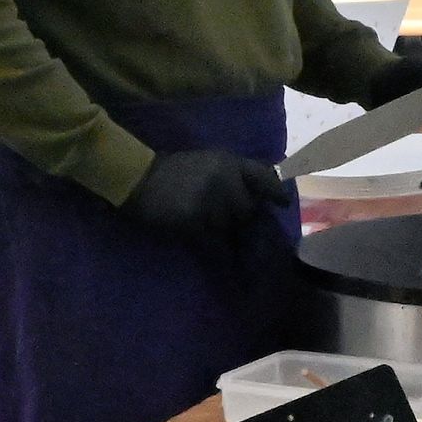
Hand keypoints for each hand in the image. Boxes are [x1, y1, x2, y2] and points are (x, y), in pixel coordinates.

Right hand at [127, 149, 286, 247]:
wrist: (138, 178)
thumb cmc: (170, 170)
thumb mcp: (205, 162)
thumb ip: (229, 175)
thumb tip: (252, 197)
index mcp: (228, 162)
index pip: (262, 176)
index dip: (274, 191)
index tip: (283, 204)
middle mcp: (225, 180)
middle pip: (248, 208)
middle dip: (241, 218)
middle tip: (229, 223)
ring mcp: (211, 201)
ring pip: (231, 227)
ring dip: (225, 233)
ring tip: (213, 234)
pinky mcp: (197, 221)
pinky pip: (216, 243)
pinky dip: (220, 253)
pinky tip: (222, 259)